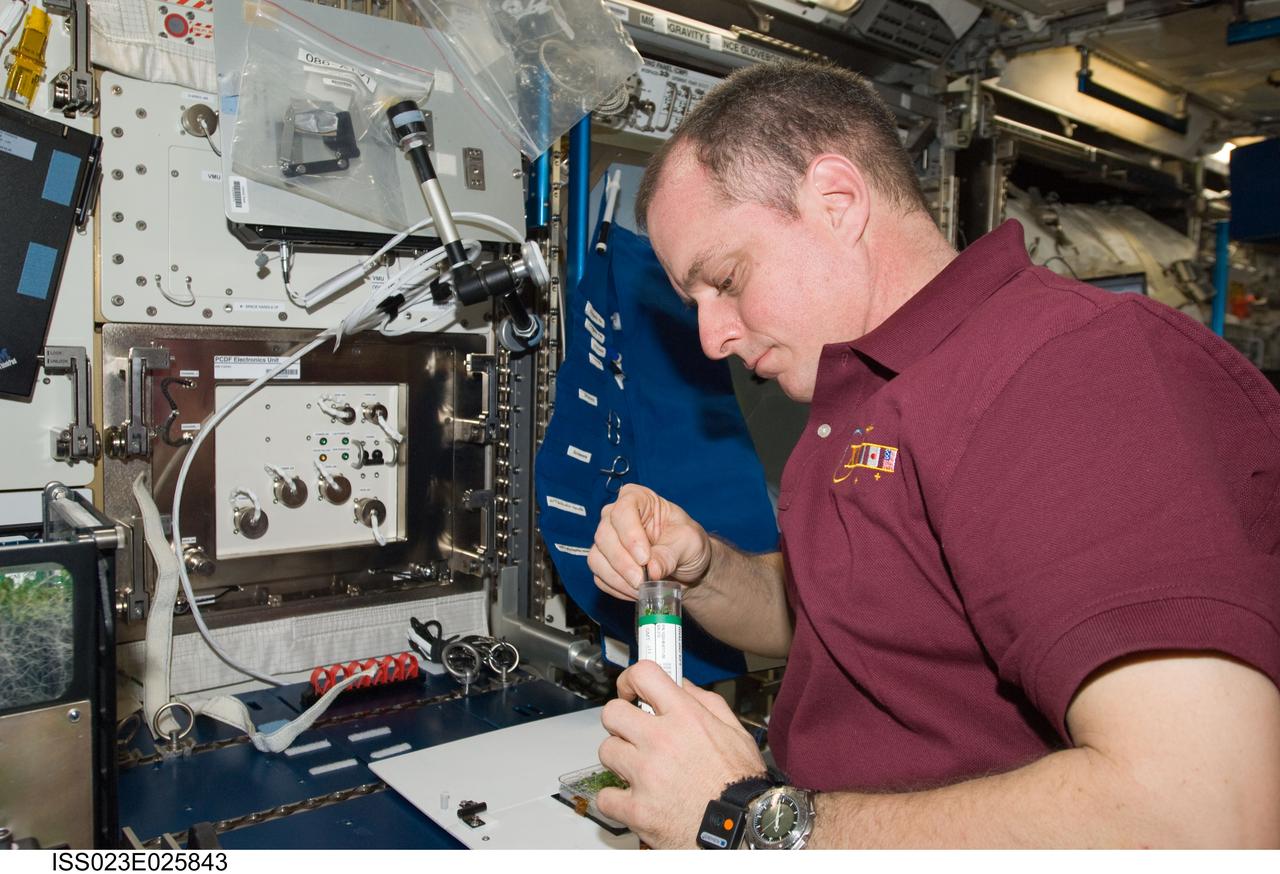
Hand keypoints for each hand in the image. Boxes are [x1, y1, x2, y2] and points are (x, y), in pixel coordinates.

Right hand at [588, 484, 711, 601]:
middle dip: (623, 562)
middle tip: (642, 580)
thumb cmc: (687, 543)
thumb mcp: (689, 543)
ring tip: (642, 589)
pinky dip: (617, 588)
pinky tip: (636, 591)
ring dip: (619, 578)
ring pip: (597, 558)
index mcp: (638, 499)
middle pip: (604, 536)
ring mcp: (607, 541)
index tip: (645, 558)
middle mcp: (616, 517)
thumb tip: (653, 570)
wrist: (686, 566)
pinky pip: (600, 577)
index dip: (630, 536)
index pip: (623, 511)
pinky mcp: (604, 563)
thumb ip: (671, 553)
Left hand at [596, 661, 766, 847]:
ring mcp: (646, 775)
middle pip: (612, 713)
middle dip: (620, 722)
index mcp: (687, 718)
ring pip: (606, 751)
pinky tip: (635, 799)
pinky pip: (605, 796)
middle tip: (632, 733)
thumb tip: (681, 685)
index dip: (630, 679)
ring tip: (640, 770)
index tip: (630, 689)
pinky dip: (616, 800)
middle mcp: (662, 742)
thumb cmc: (742, 786)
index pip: (643, 675)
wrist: (745, 831)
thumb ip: (705, 703)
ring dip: (619, 760)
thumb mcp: (735, 733)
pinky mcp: (637, 809)